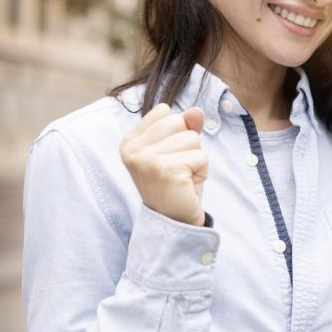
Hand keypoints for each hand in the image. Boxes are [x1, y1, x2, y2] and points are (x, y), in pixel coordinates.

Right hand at [119, 103, 208, 225]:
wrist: (174, 221)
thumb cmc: (176, 182)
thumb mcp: (178, 148)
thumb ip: (185, 126)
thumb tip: (197, 111)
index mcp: (130, 141)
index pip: (165, 111)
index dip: (177, 132)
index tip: (167, 157)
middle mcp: (133, 149)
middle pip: (179, 121)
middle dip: (188, 144)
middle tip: (178, 169)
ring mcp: (146, 159)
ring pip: (193, 138)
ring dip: (196, 159)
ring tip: (182, 177)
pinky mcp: (166, 170)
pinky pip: (201, 156)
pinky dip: (201, 171)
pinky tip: (187, 184)